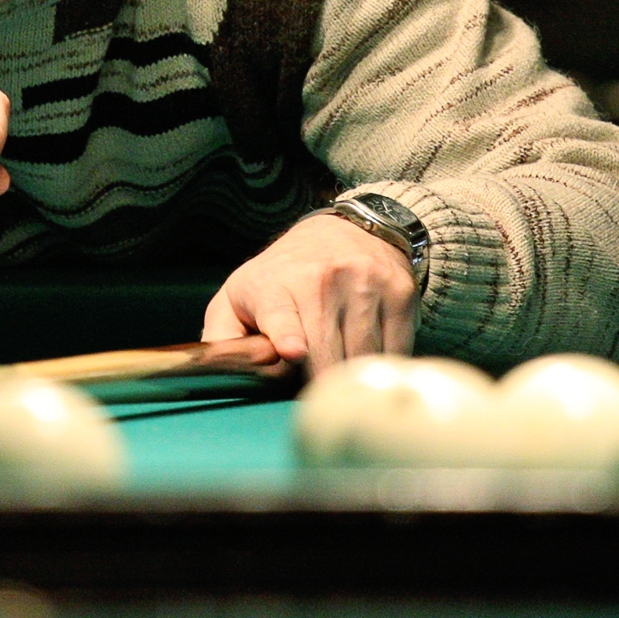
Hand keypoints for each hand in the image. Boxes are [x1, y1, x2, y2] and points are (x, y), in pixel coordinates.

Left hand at [200, 212, 417, 376]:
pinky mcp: (400, 295)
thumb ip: (223, 339)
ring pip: (362, 360)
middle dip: (316, 384)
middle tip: (307, 386)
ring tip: (336, 364)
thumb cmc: (284, 277)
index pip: (280, 313)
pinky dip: (379, 364)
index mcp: (274, 284)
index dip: (286, 334)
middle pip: (325, 357)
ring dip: (348, 376)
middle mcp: (322, 280)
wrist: (347, 231)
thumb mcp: (239, 296)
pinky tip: (365, 352)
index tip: (292, 351)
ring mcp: (365, 286)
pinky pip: (395, 353)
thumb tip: (218, 375)